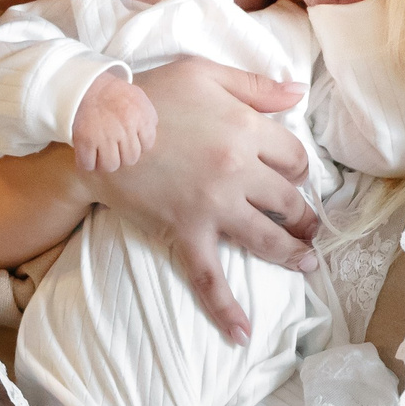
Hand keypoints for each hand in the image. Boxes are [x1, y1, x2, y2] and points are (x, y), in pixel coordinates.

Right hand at [70, 72, 157, 172]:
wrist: (85, 85)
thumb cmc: (113, 93)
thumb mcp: (138, 98)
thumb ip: (148, 117)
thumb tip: (147, 137)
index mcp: (140, 117)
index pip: (147, 145)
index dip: (138, 144)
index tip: (129, 140)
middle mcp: (125, 128)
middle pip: (130, 159)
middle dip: (123, 155)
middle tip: (114, 147)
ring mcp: (104, 136)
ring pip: (110, 166)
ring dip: (105, 162)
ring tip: (100, 153)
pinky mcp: (85, 140)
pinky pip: (88, 164)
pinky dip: (87, 163)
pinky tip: (87, 155)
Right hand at [91, 58, 320, 344]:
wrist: (96, 130)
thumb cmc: (148, 96)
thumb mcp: (203, 73)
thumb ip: (254, 85)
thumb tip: (297, 93)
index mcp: (246, 130)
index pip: (294, 157)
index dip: (298, 168)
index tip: (293, 175)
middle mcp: (237, 170)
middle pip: (290, 200)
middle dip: (304, 215)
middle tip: (309, 226)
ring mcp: (213, 206)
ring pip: (267, 238)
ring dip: (292, 253)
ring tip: (306, 262)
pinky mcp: (185, 232)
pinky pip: (209, 276)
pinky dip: (226, 308)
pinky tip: (242, 332)